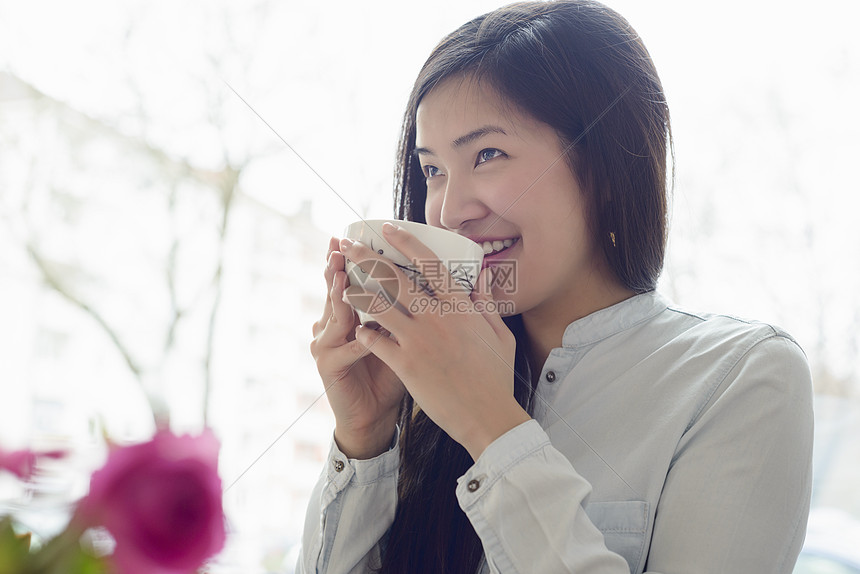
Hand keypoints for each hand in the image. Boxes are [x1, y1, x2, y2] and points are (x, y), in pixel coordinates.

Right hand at [310, 237, 405, 459]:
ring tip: (341, 276)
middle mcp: (338, 324)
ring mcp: (330, 344)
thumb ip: (415, 310)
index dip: (356, 257)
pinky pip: (344, 350)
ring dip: (338, 294)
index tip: (359, 234)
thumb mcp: (404, 339)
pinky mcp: (330, 367)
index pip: (354, 278)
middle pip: (336, 287)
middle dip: (339, 265)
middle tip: (342, 244)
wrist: (372, 415)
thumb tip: (441, 281)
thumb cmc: (392, 375)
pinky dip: (356, 341)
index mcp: (356, 313)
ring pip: (334, 314)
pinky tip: (363, 333)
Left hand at [340, 223, 529, 460]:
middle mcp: (437, 318)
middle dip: (368, 259)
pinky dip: (365, 333)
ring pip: (379, 307)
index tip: (389, 229)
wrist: (488, 416)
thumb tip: (482, 276)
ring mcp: (419, 341)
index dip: (406, 243)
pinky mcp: (406, 365)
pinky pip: (376, 341)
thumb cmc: (496, 377)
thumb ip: (486, 303)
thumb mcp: (499, 335)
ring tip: (342, 286)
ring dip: (358, 294)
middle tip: (349, 247)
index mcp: (461, 307)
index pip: (429, 264)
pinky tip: (358, 329)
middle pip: (395, 279)